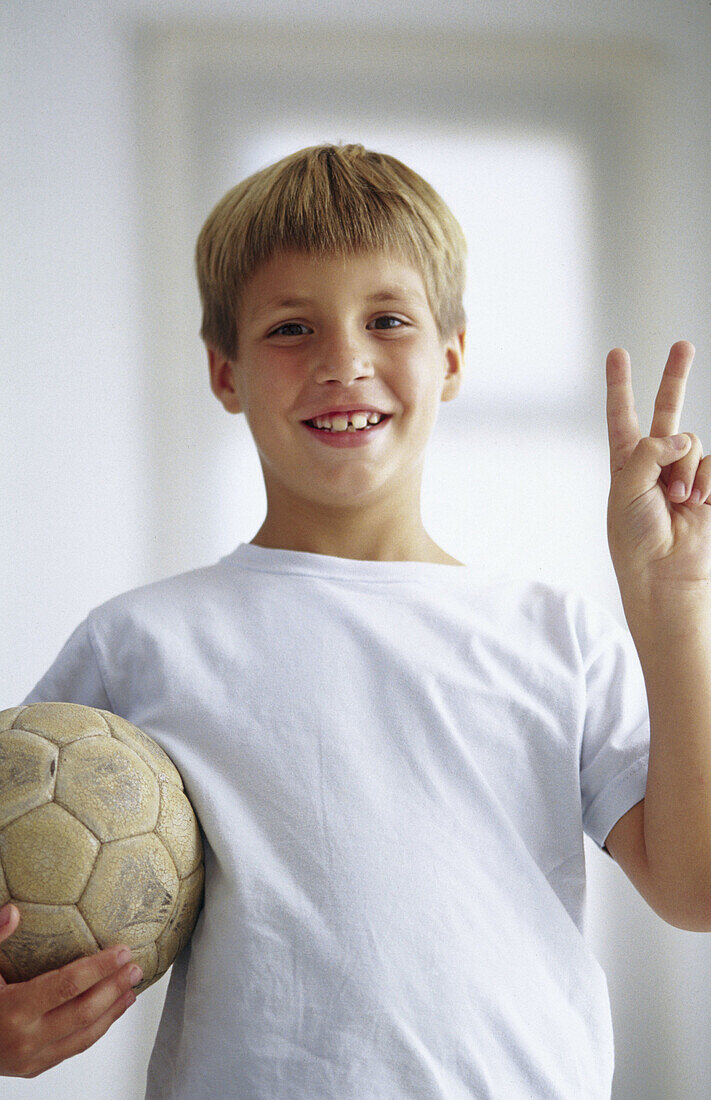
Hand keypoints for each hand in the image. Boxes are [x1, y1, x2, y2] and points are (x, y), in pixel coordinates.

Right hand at [0, 904, 140, 1077]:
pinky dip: (96, 1030)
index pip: (67, 986)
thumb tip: (14, 912)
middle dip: (114, 987)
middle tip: (134, 967)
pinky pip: (73, 1048)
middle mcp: (25, 1039)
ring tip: (131, 989)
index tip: (121, 951)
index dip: (98, 967)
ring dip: (112, 1011)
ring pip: (84, 1036)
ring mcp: (31, 1058)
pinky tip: (109, 1013)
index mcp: (13, 1011)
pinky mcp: (34, 1067)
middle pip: (83, 1012)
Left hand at [606, 340, 710, 597]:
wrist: (665, 575)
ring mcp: (684, 475)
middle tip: (684, 345)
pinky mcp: (709, 488)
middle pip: (666, 411)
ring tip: (677, 502)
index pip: (622, 417)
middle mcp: (654, 465)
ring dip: (685, 471)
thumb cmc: (635, 538)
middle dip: (675, 378)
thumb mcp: (626, 487)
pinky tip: (696, 505)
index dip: (620, 386)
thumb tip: (684, 436)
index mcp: (625, 464)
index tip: (617, 354)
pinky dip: (705, 481)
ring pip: (693, 445)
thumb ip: (651, 450)